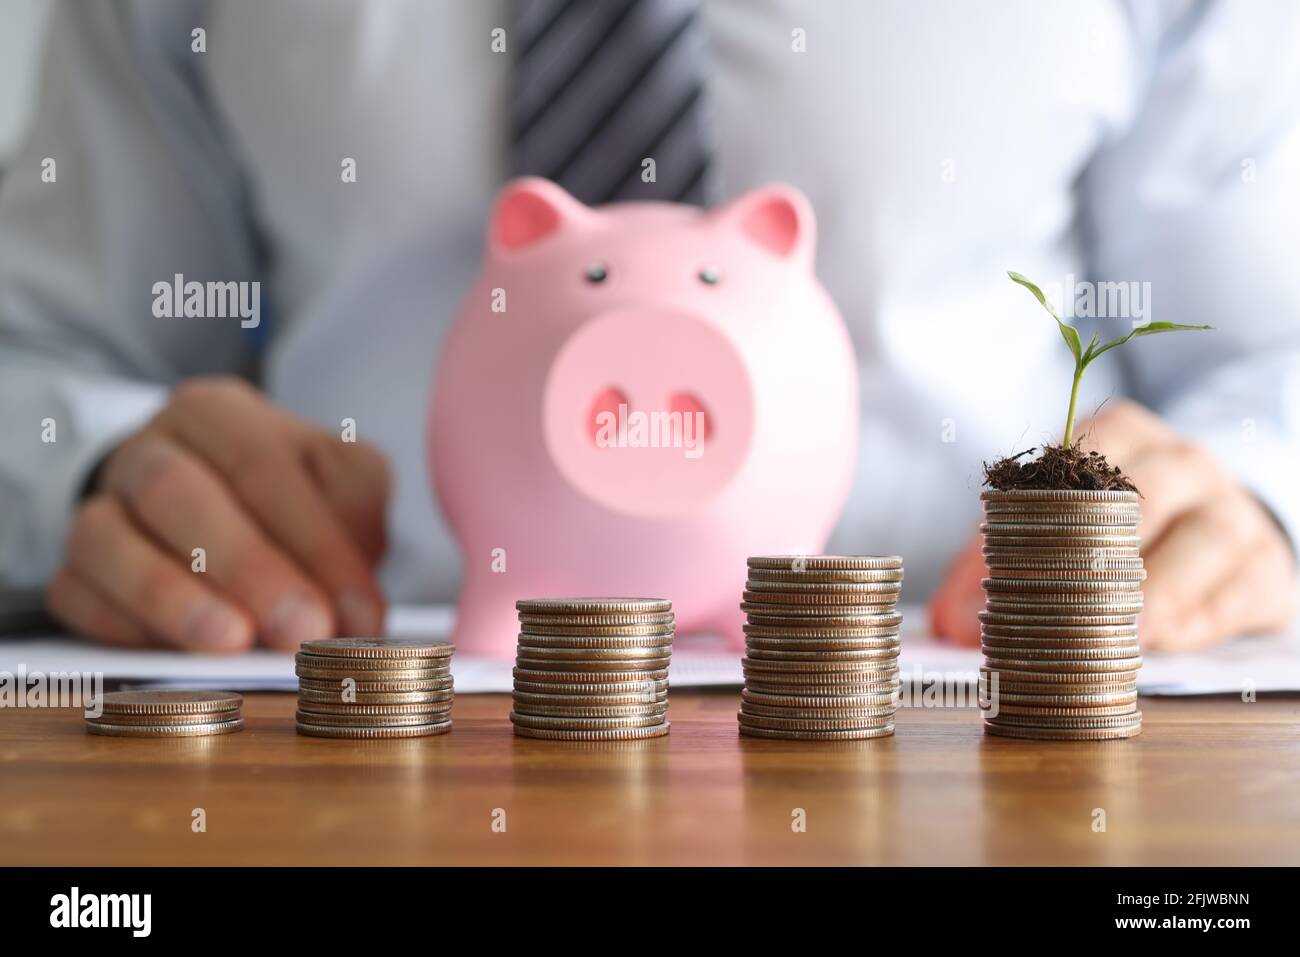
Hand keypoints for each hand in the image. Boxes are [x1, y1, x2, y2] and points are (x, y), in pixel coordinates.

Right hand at [46, 377, 389, 650]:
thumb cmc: (289, 499)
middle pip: (176, 494)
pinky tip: (178, 655)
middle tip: (299, 629)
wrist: (208, 506)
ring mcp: (100, 506)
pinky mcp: (70, 569)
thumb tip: (356, 614)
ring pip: (108, 540)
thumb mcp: (341, 486)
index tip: (357, 612)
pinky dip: (126, 627)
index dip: (314, 543)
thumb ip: (356, 526)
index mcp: (219, 414)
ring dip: (172, 598)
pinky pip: (77, 594)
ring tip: (232, 644)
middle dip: (246, 567)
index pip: (261, 466)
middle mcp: (150, 449)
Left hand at [930, 400, 1296, 650]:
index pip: (1072, 465)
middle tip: (1062, 604)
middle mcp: (1182, 463)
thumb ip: (998, 563)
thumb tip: (950, 622)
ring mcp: (1231, 512)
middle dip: (1096, 553)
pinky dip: (1199, 618)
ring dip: (1154, 590)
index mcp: (1121, 436)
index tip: (995, 569)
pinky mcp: (1266, 567)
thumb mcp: (1057, 524)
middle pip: (1142, 496)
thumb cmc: (1120, 526)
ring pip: (1199, 539)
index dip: (1030, 520)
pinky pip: (1239, 589)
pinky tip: (1162, 641)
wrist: (1222, 529)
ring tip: (1119, 633)